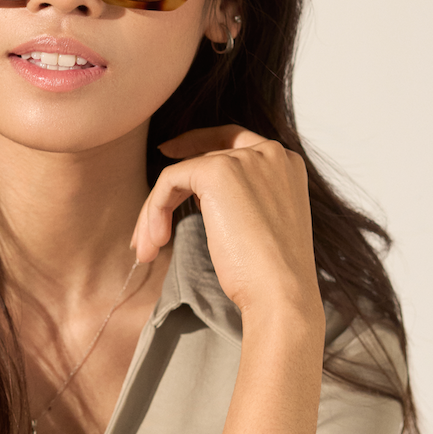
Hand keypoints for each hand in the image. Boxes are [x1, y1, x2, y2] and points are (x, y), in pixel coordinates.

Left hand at [133, 125, 321, 325]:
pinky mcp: (217, 171)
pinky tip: (156, 240)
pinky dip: (155, 209)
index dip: (198, 143)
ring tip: (147, 249)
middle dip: (169, 196)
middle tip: (147, 235)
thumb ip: (240, 198)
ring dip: (156, 210)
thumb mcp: (261, 224)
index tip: (168, 152)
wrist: (280, 293)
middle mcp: (269, 153)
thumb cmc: (270, 274)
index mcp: (285, 163)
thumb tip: (195, 194)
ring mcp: (245, 159)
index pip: (234, 140)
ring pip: (182, 172)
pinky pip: (169, 180)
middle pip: (202, 159)